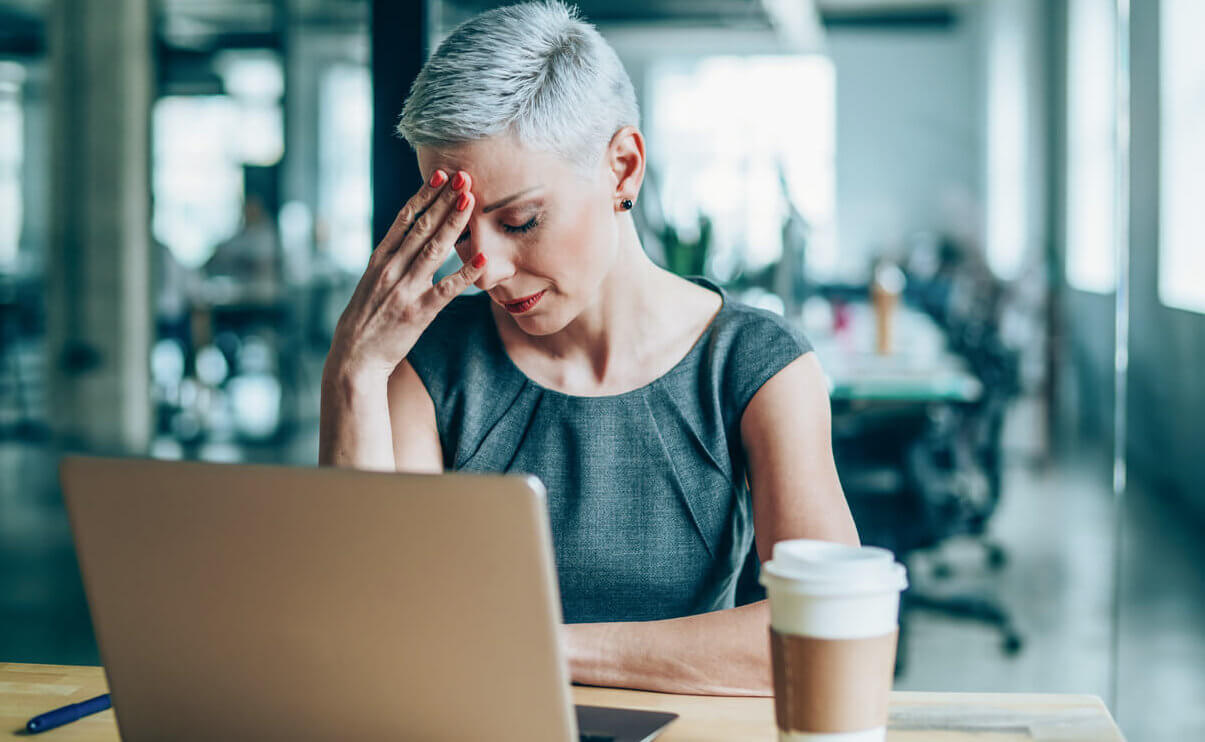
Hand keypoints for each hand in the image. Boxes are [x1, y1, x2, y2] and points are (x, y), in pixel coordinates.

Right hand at [327, 169, 483, 380]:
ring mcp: (405, 290)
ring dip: (453, 224)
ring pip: (433, 250)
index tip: (440, 175)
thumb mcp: (372, 282)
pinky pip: (445, 290)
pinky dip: (464, 274)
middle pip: (421, 227)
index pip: (404, 219)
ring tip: (470, 201)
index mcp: (380, 259)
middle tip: (464, 177)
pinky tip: (481, 259)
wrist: (354, 357)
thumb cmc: (366, 319)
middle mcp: (391, 269)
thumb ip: (391, 260)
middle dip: (444, 200)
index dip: (424, 195)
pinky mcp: (418, 312)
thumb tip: (410, 238)